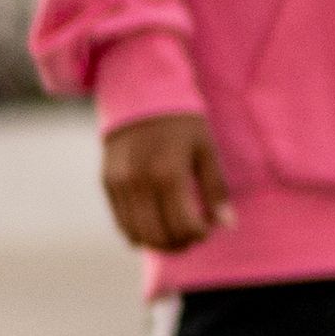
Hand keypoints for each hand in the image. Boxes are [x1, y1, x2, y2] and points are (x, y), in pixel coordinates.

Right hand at [101, 110, 231, 253]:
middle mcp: (140, 180)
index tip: (207, 228)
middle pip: (159, 235)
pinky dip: (139, 233)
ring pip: (137, 235)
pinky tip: (155, 228)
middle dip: (180, 244)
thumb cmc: (181, 121)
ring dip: (158, 244)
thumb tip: (227, 225)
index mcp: (169, 172)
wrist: (140, 91)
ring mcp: (119, 183)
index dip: (199, 234)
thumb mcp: (206, 149)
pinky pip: (121, 222)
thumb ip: (215, 189)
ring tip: (175, 236)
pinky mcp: (107, 182)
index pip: (183, 225)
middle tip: (192, 237)